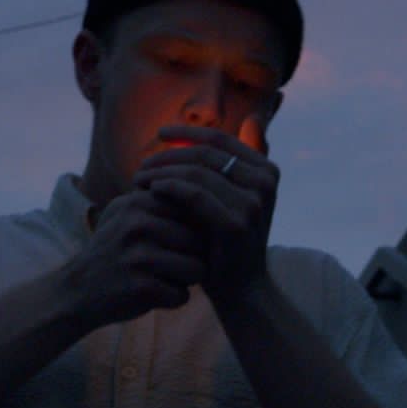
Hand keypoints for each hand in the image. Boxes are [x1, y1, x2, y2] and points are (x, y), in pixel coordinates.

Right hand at [61, 188, 206, 326]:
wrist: (76, 290)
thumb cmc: (114, 249)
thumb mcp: (125, 212)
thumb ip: (160, 198)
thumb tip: (206, 190)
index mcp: (137, 202)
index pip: (194, 211)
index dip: (193, 230)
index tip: (174, 242)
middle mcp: (138, 224)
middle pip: (201, 241)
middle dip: (194, 257)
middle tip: (168, 264)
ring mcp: (139, 256)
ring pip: (198, 268)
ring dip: (185, 279)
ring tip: (162, 278)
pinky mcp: (141, 287)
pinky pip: (183, 295)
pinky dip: (172, 299)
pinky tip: (152, 295)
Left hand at [131, 121, 278, 304]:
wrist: (241, 290)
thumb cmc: (229, 242)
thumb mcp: (237, 198)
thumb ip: (239, 162)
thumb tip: (253, 117)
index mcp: (267, 170)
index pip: (220, 139)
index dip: (187, 132)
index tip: (159, 133)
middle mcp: (265, 181)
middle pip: (205, 153)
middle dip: (168, 155)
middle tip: (142, 164)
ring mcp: (253, 202)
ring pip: (196, 171)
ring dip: (162, 171)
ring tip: (139, 178)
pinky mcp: (236, 222)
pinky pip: (193, 193)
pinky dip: (168, 187)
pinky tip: (151, 190)